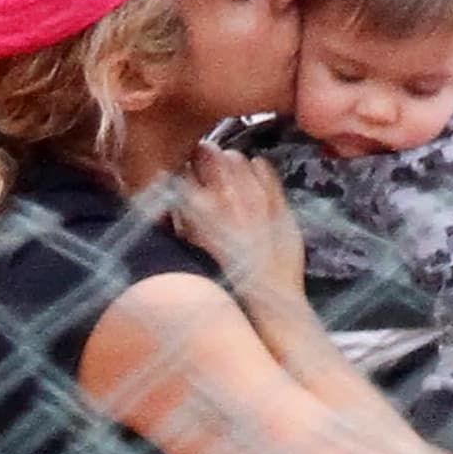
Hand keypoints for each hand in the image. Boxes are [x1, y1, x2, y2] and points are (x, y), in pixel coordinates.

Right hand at [175, 142, 305, 297]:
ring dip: (231, 163)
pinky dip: (258, 169)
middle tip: (207, 171)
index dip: (183, 169)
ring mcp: (255, 197)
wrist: (268, 300)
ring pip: (236, 157)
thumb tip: (175, 192)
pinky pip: (264, 167)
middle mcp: (224, 197)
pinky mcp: (277, 198)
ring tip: (231, 178)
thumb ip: (183, 217)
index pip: (183, 169)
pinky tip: (254, 180)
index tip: (185, 174)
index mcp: (197, 210)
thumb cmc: (225, 280)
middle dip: (206, 159)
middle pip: (209, 153)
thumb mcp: (193, 247)